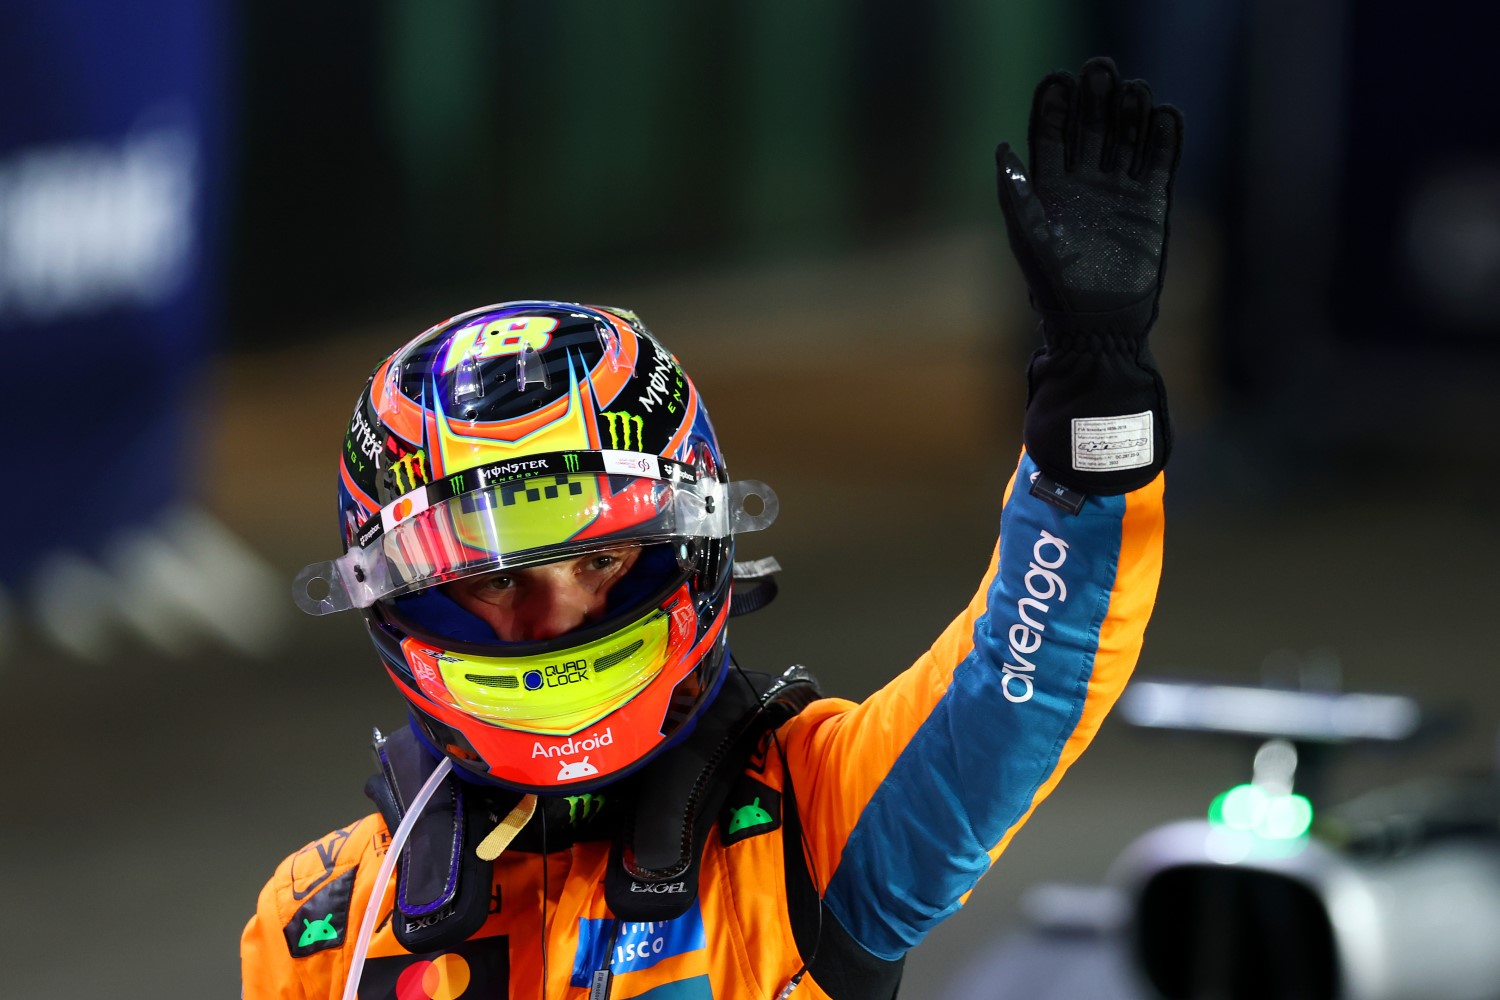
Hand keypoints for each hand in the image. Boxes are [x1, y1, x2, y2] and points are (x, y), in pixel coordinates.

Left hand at [997, 57, 1182, 333]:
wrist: (1097, 320)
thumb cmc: (1055, 285)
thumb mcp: (1029, 237)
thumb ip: (1015, 194)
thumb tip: (1001, 148)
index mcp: (1050, 187)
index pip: (1050, 135)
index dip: (1052, 107)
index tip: (1057, 79)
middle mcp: (1084, 182)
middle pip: (1091, 127)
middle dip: (1095, 98)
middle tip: (1102, 70)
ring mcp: (1119, 190)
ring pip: (1126, 137)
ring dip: (1131, 112)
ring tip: (1135, 90)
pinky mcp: (1151, 203)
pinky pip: (1160, 161)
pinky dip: (1164, 138)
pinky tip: (1166, 115)